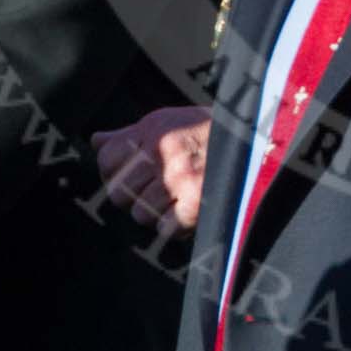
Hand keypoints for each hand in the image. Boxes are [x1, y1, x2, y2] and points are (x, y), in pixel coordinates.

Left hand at [90, 106, 211, 233]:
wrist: (255, 141)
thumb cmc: (207, 132)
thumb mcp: (168, 122)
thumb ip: (128, 134)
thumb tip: (96, 141)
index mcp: (153, 131)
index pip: (107, 160)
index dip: (114, 171)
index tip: (130, 175)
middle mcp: (163, 153)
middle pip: (118, 191)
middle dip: (133, 195)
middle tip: (155, 189)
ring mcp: (178, 180)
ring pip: (140, 213)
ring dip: (155, 212)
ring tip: (173, 199)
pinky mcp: (194, 204)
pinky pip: (163, 228)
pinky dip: (173, 225)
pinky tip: (185, 211)